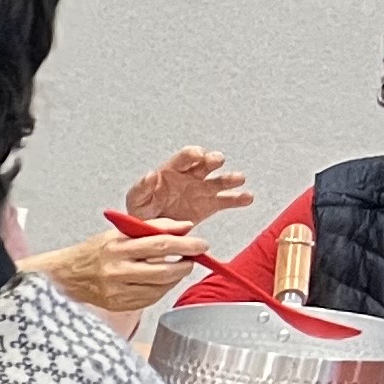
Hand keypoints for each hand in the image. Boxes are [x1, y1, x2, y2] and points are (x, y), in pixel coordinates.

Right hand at [24, 225, 205, 315]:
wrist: (66, 276)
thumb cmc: (94, 252)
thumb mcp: (120, 232)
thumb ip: (153, 228)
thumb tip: (186, 227)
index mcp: (118, 248)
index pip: (161, 244)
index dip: (186, 245)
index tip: (201, 245)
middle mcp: (117, 271)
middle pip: (164, 270)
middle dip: (185, 265)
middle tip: (191, 259)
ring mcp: (118, 291)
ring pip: (161, 287)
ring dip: (175, 277)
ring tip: (175, 268)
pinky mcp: (119, 305)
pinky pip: (151, 299)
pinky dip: (161, 289)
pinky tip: (159, 281)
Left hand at [124, 146, 251, 227]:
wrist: (151, 230)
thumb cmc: (142, 211)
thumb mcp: (136, 200)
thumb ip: (141, 188)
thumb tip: (150, 175)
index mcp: (172, 170)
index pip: (184, 157)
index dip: (192, 154)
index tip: (198, 154)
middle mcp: (191, 176)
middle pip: (205, 164)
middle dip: (212, 160)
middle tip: (217, 161)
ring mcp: (203, 190)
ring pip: (220, 181)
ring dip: (230, 178)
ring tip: (239, 179)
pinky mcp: (210, 205)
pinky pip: (227, 200)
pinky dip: (239, 198)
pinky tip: (247, 198)